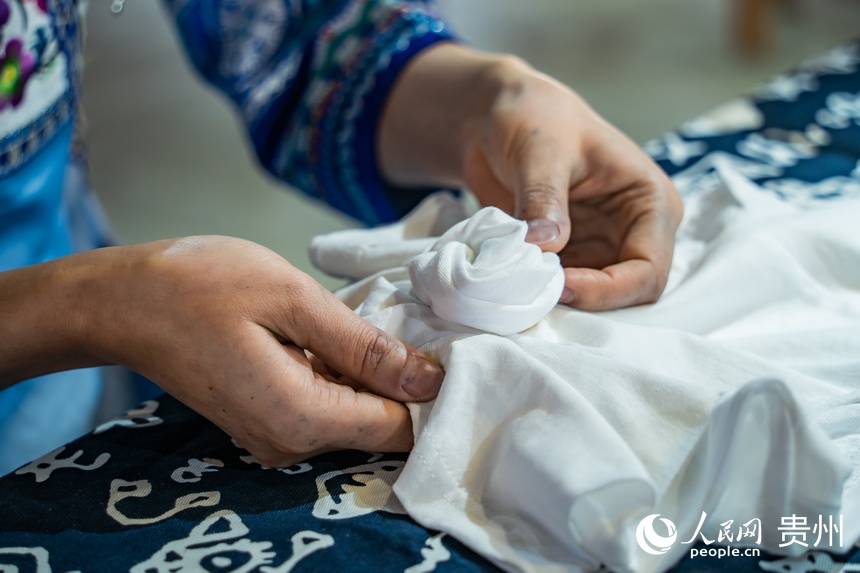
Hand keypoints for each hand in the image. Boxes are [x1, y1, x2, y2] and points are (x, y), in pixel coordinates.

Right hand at [0, 237, 443, 465]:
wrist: (123, 302)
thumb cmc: (199, 286)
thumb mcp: (292, 300)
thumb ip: (364, 346)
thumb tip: (429, 380)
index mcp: (302, 417)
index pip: (398, 429)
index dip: (426, 390)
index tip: (436, 343)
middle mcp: (290, 445)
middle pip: (378, 428)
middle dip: (398, 381)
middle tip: (392, 321)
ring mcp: (273, 440)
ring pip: (353, 417)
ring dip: (365, 375)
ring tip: (348, 321)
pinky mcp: (264, 424)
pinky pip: (324, 409)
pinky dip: (337, 376)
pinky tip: (323, 335)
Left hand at [379, 43, 681, 310]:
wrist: (496, 117)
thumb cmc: (533, 116)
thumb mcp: (540, 151)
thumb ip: (544, 198)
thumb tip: (545, 248)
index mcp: (650, 202)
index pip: (648, 269)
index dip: (608, 289)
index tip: (559, 287)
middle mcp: (633, 232)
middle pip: (625, 294)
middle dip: (583, 299)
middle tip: (533, 294)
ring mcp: (600, 248)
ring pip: (591, 299)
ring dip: (555, 300)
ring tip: (516, 286)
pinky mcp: (568, 257)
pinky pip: (560, 291)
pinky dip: (537, 292)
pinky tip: (510, 282)